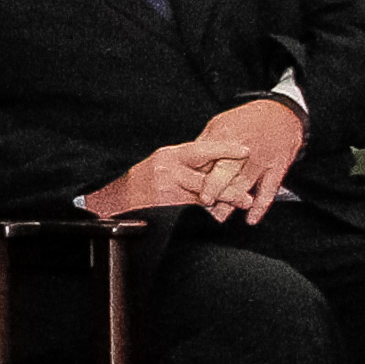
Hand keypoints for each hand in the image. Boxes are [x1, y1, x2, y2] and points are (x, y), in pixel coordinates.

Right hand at [85, 137, 259, 220]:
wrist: (117, 200)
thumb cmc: (144, 180)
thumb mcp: (165, 163)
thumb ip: (189, 161)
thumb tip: (220, 157)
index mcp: (170, 156)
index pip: (202, 150)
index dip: (225, 150)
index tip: (245, 151)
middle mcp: (168, 171)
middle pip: (206, 177)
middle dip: (229, 186)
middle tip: (248, 193)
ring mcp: (167, 189)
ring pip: (202, 195)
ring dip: (225, 200)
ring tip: (242, 202)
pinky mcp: (166, 206)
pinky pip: (192, 209)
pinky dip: (207, 211)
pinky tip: (218, 213)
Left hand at [195, 95, 305, 224]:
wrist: (282, 114)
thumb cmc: (247, 120)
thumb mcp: (219, 124)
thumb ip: (205, 144)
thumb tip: (187, 162)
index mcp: (225, 136)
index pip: (207, 159)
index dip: (198, 175)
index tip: (189, 188)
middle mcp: (244, 150)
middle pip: (226, 173)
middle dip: (214, 191)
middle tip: (204, 206)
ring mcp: (262, 160)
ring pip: (245, 185)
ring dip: (232, 204)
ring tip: (219, 217)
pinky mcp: (277, 168)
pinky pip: (269, 190)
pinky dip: (260, 207)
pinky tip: (250, 219)